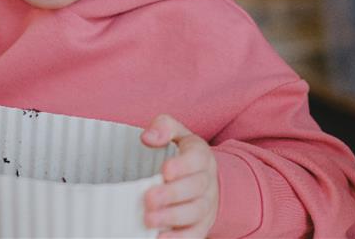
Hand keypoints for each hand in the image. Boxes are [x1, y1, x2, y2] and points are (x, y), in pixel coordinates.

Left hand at [141, 114, 218, 237]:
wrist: (203, 178)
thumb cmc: (181, 154)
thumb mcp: (176, 133)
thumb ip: (163, 126)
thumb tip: (147, 137)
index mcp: (201, 155)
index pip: (197, 159)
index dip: (183, 166)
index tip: (165, 170)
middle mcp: (207, 181)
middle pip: (196, 188)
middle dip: (172, 195)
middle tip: (149, 198)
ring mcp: (206, 205)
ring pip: (195, 212)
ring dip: (172, 217)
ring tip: (149, 219)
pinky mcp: (201, 225)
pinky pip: (195, 234)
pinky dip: (179, 238)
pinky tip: (160, 238)